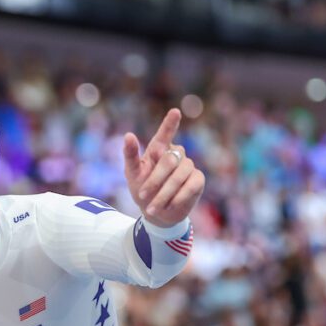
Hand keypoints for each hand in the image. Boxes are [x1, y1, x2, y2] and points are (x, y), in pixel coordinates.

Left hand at [123, 108, 204, 227]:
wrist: (156, 213)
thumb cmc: (143, 190)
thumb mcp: (132, 174)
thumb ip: (130, 155)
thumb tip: (128, 135)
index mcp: (158, 149)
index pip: (164, 134)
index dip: (170, 123)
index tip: (175, 112)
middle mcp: (175, 154)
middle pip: (169, 160)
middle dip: (155, 180)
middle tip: (143, 195)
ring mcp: (188, 166)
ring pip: (180, 174)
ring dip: (164, 193)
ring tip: (152, 207)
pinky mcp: (198, 179)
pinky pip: (191, 186)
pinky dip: (178, 197)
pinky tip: (169, 206)